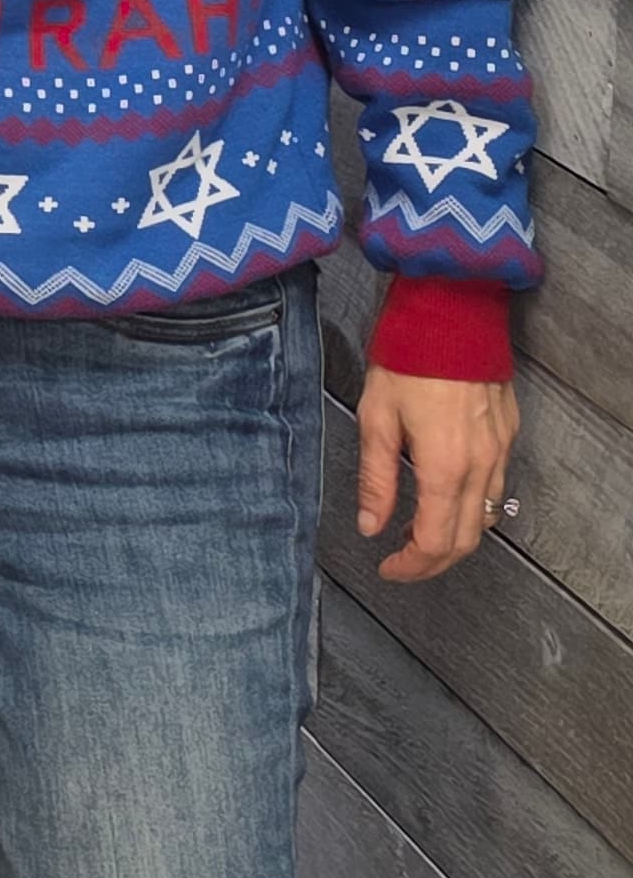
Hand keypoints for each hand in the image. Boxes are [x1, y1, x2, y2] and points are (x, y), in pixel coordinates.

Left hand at [356, 364, 517, 581]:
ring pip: (487, 516)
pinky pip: (496, 486)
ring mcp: (500, 450)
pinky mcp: (507, 433)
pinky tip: (445, 495)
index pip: (435, 541)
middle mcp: (481, 466)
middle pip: (467, 540)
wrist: (451, 310)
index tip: (387, 567)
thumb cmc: (407, 358)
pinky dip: (472, 506)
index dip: (411, 565)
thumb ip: (375, 478)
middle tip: (401, 560)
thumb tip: (370, 526)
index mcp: (444, 467)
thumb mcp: (376, 417)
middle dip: (433, 560)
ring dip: (456, 535)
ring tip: (419, 530)